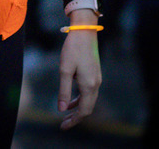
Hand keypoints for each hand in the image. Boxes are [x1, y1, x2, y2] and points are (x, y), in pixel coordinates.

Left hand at [57, 12, 101, 129]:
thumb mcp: (64, 70)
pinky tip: (71, 99)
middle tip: (63, 124)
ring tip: (66, 113)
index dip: (74, 120)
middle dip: (76, 118)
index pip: (83, 110)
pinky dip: (80, 99)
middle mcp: (96, 84)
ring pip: (89, 101)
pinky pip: (89, 93)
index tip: (63, 126)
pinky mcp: (95, 74)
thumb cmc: (73, 49)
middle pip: (88, 108)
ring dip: (78, 109)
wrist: (85, 32)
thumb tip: (61, 109)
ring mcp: (97, 79)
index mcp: (89, 85)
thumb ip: (64, 90)